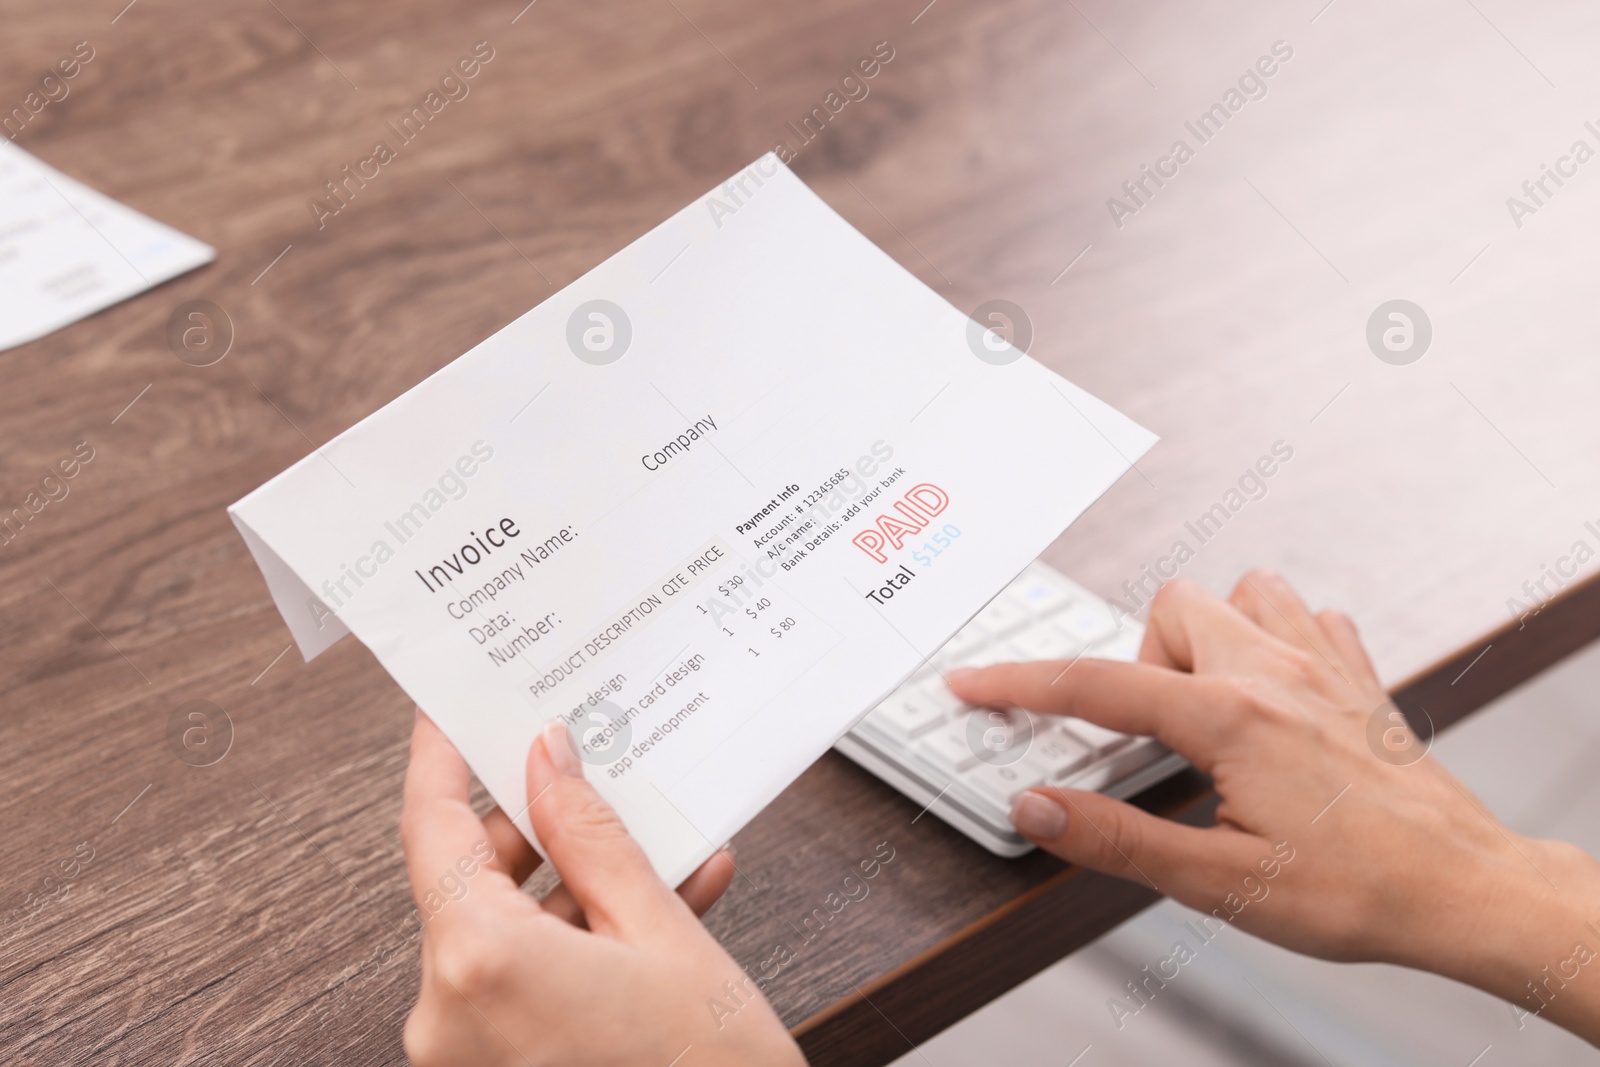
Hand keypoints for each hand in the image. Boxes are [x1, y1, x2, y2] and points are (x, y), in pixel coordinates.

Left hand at [400, 711, 805, 1065]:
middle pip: (473, 878)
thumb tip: (551, 762)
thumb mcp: (662, 934)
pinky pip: (521, 981)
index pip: (432, 826)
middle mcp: (449, 1015)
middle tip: (581, 767)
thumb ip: (592, 837)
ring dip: (574, 886)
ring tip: (653, 848)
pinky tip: (652, 910)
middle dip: (537, 824)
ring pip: (504, 929)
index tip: (446, 711)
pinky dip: (577, 944)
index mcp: (479, 963)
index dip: (440, 757)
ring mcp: (466, 1054)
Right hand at [947, 570, 1599, 1041]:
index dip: (1020, 682)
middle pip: (1171, 610)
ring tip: (1203, 702)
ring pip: (1240, 593)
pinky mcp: (1359, 677)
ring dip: (1206, 633)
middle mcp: (1274, 672)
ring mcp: (1323, 666)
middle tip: (1144, 731)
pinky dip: (1274, 634)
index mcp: (1230, 718)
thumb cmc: (1358, 891)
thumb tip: (1037, 807)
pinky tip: (1272, 688)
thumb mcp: (1220, 883)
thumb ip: (1117, 839)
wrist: (1466, 890)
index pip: (1097, 685)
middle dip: (1137, 659)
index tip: (972, 680)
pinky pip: (1307, 615)